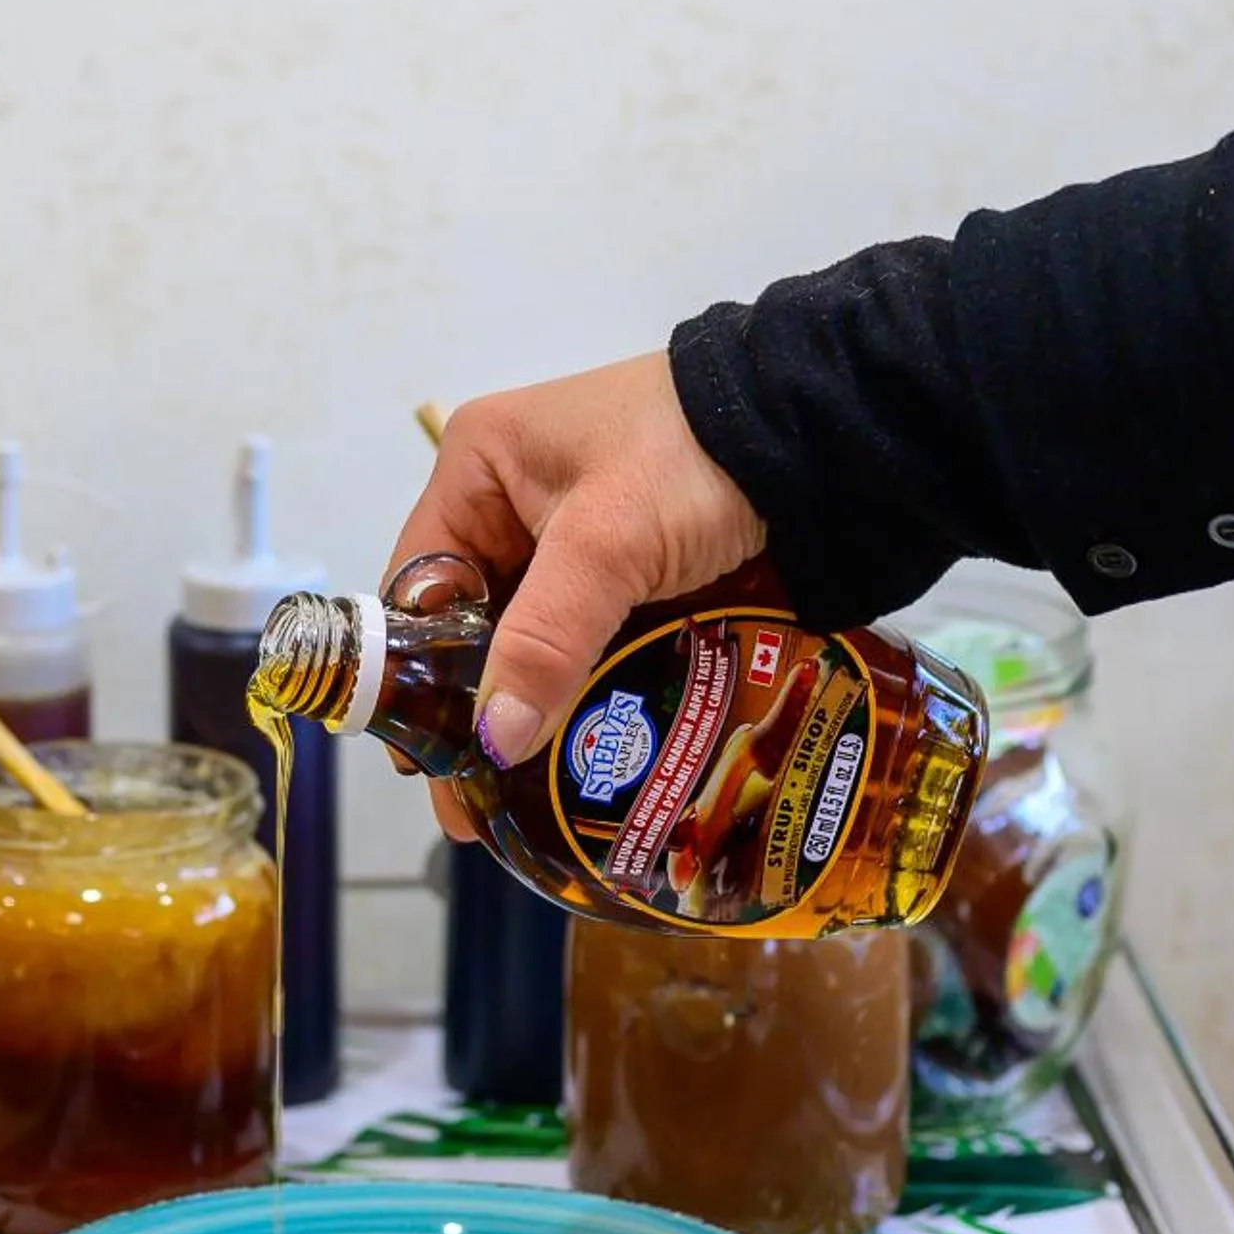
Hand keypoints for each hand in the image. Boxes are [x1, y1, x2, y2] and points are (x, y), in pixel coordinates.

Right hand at [387, 352, 765, 840]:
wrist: (822, 430)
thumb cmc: (691, 460)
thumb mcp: (607, 544)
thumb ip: (544, 641)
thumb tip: (492, 743)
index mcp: (479, 468)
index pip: (417, 584)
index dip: (411, 673)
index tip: (423, 759)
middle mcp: (514, 501)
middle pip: (471, 622)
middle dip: (470, 711)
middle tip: (469, 804)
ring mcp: (575, 535)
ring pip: (531, 639)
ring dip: (527, 710)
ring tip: (517, 803)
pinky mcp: (631, 565)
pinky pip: (587, 639)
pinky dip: (581, 692)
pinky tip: (577, 755)